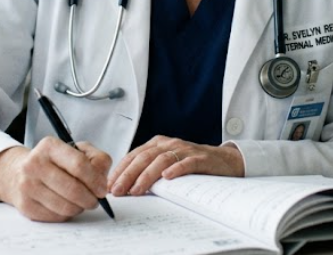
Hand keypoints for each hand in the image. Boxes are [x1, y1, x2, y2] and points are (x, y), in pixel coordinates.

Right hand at [0, 138, 111, 221]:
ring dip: (80, 207)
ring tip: (81, 202)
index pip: (78, 165)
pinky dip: (67, 214)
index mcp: (49, 146)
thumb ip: (96, 159)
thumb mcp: (76, 150)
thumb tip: (103, 181)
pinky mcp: (26, 205)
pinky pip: (56, 216)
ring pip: (66, 206)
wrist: (18, 172)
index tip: (102, 189)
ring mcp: (27, 186)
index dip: (95, 180)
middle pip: (73, 189)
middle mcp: (34, 164)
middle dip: (90, 198)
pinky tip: (66, 205)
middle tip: (95, 200)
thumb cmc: (54, 161)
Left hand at [108, 135, 243, 196]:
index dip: (121, 170)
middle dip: (128, 174)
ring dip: (147, 175)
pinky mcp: (200, 158)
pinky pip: (186, 162)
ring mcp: (185, 149)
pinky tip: (167, 177)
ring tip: (136, 189)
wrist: (222, 161)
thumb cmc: (191, 165)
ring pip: (161, 160)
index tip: (110, 185)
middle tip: (118, 190)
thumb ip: (148, 170)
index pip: (134, 155)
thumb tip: (124, 186)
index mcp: (158, 143)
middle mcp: (169, 143)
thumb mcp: (166, 164)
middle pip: (144, 157)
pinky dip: (176, 169)